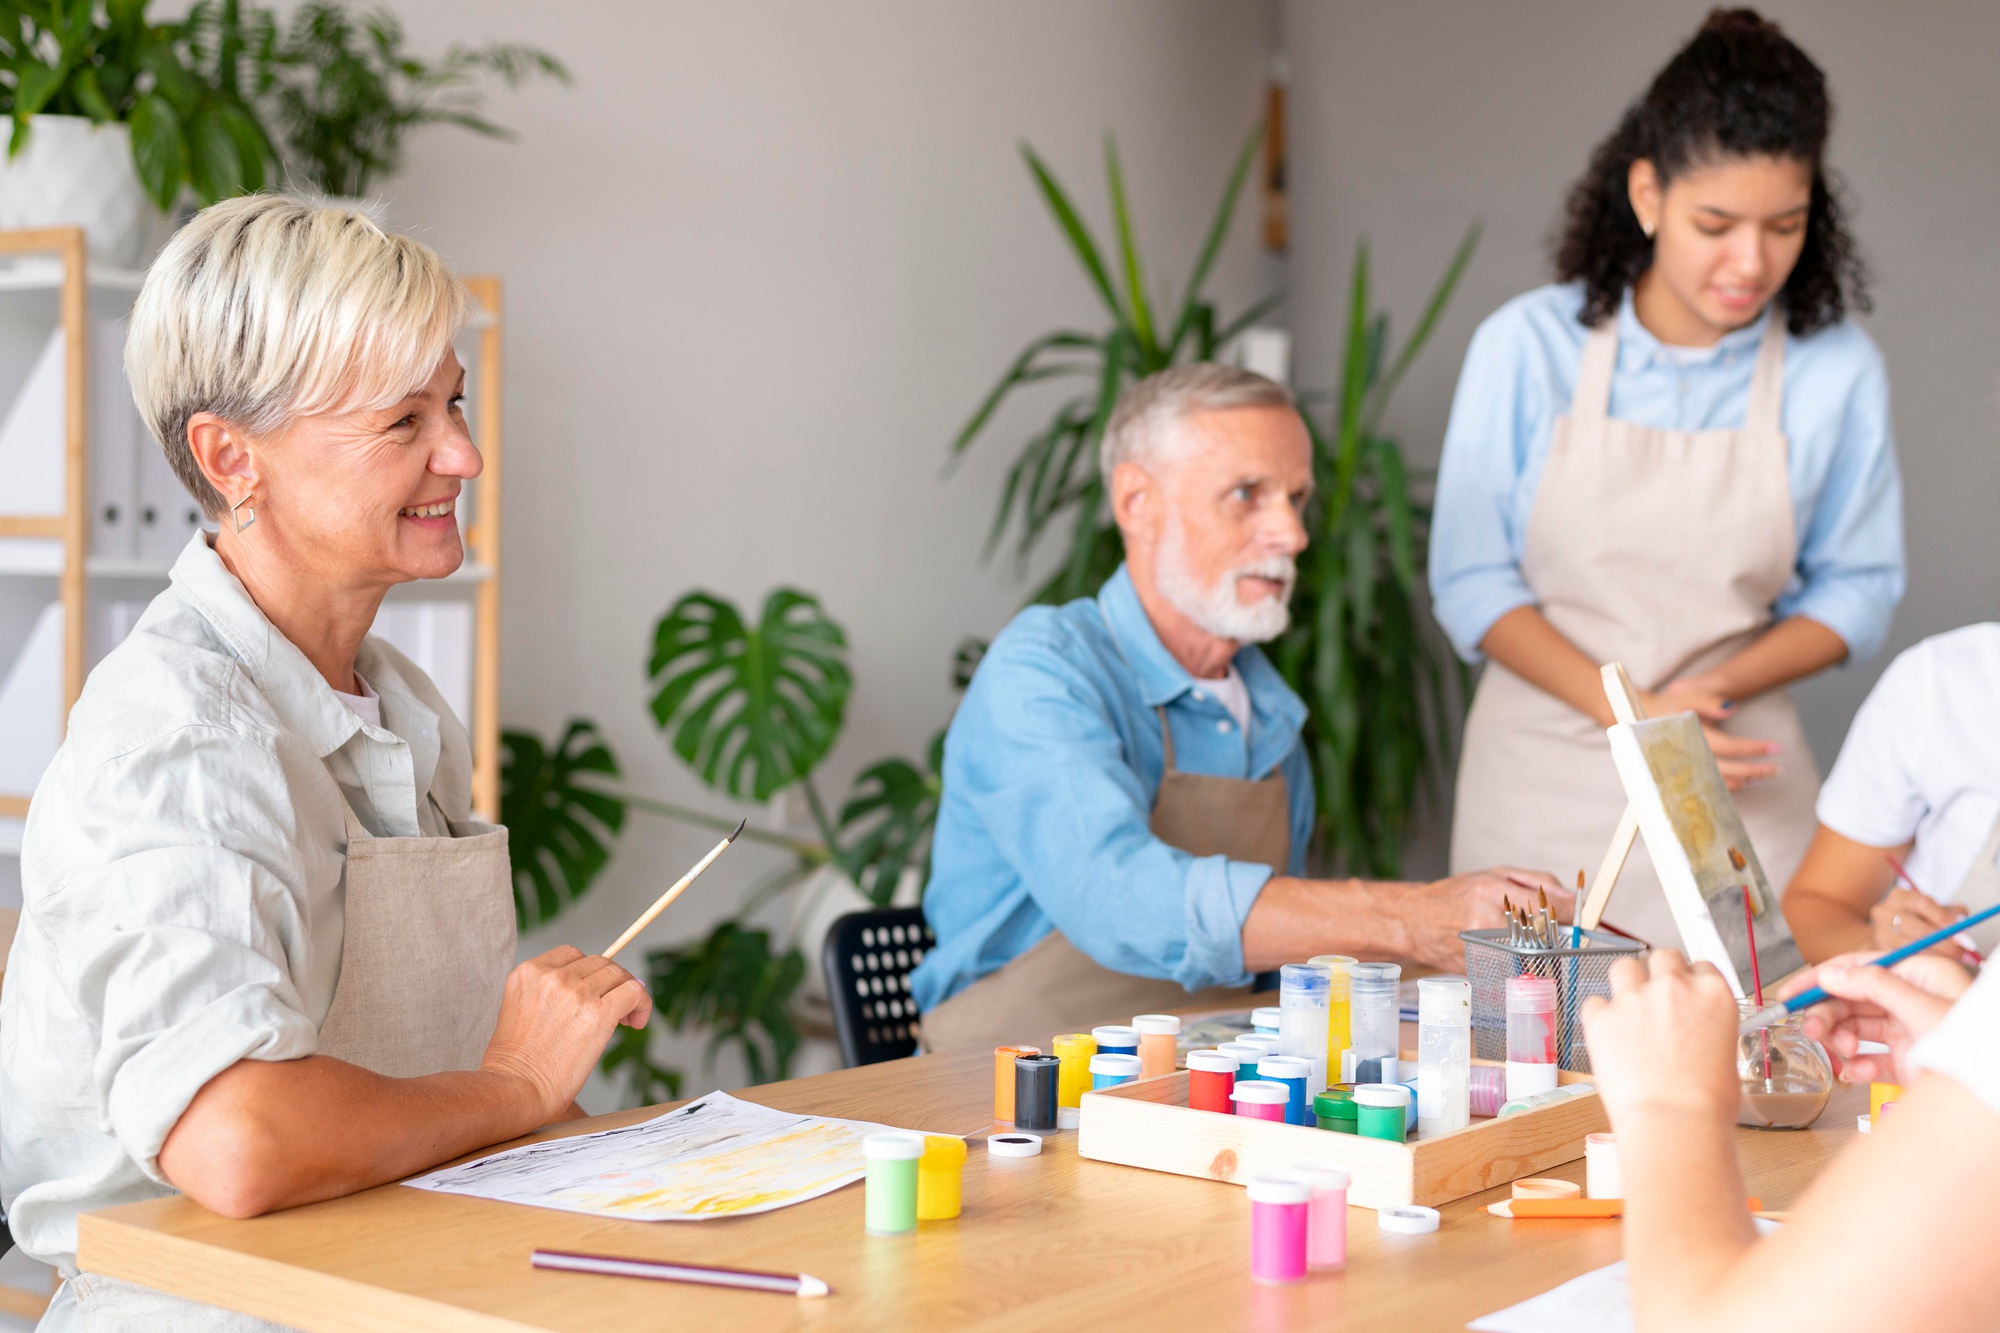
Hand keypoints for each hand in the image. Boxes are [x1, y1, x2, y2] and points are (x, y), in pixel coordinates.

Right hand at [480, 946, 651, 1122]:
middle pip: (599, 962)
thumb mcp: (523, 1012)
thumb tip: (598, 992)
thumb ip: (551, 996)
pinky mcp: (597, 1012)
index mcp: (528, 973)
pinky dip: (642, 1004)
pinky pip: (633, 992)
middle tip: (616, 1009)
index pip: (572, 954)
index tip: (595, 992)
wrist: (514, 1088)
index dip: (590, 972)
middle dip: (611, 983)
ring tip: (626, 1020)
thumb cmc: (517, 1064)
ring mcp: (575, 992)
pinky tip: (636, 1023)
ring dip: (628, 993)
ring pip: (618, 974)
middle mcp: (552, 976)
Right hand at [1402, 868, 1575, 969]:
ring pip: (1534, 957)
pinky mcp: (1479, 968)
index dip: (1575, 914)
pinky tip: (1511, 954)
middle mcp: (1488, 920)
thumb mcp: (1496, 874)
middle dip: (1559, 936)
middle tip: (1562, 933)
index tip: (1585, 916)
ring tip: (1533, 944)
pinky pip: (1515, 969)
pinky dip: (1522, 964)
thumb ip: (1537, 881)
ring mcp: (1483, 947)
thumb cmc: (1455, 894)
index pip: (1552, 907)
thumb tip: (1573, 896)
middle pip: (1546, 936)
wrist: (1415, 921)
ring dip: (1543, 954)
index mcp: (1494, 891)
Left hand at [1581, 950, 1740, 1126]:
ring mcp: (1634, 998)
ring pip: (1624, 967)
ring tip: (1628, 1010)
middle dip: (1659, 973)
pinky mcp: (1601, 1017)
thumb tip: (1695, 1031)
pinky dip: (1599, 1016)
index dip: (1690, 980)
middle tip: (1656, 998)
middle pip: (1663, 956)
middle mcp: (1673, 987)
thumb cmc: (1706, 1104)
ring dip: (1626, 983)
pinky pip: (1594, 1003)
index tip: (1684, 993)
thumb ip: (1707, 1028)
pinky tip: (1608, 1036)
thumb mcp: (1726, 1057)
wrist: (1675, 1123)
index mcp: (1712, 994)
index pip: (1700, 967)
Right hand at [1639, 679, 1777, 789]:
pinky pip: (1708, 785)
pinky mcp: (1683, 774)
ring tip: (1762, 776)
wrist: (1634, 721)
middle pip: (1728, 770)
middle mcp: (1688, 756)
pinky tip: (1742, 782)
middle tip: (1777, 769)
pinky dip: (1727, 785)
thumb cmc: (1665, 706)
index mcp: (1691, 737)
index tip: (1776, 748)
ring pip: (1718, 781)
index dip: (1754, 749)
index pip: (1729, 747)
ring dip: (1743, 780)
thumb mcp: (1686, 696)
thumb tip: (1733, 708)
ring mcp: (1685, 768)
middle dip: (1754, 771)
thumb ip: (1709, 700)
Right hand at [1785, 950, 1971, 1085]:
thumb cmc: (1974, 1045)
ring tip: (1841, 1053)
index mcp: (1919, 975)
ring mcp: (1908, 1030)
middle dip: (1828, 1015)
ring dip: (1841, 1040)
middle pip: (1852, 999)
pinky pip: (1870, 1058)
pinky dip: (1857, 1066)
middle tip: (1810, 1030)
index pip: (1858, 967)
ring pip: (1857, 1028)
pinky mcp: (1906, 1060)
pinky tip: (1855, 1072)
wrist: (1990, 1094)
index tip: (1790, 991)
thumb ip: (1874, 986)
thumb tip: (1832, 974)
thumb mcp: (1922, 1008)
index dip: (1820, 977)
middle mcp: (1911, 1000)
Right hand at [1867, 888, 1967, 953]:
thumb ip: (1950, 913)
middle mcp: (1883, 911)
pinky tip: (1935, 967)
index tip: (1962, 934)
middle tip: (1961, 952)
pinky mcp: (1876, 951)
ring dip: (1933, 954)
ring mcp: (1878, 932)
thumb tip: (1962, 920)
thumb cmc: (1917, 922)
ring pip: (1906, 945)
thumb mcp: (1933, 912)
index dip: (1943, 918)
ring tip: (1952, 962)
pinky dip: (1921, 963)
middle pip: (1914, 926)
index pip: (1922, 903)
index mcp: (1899, 897)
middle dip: (1941, 941)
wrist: (1887, 936)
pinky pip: (1901, 958)